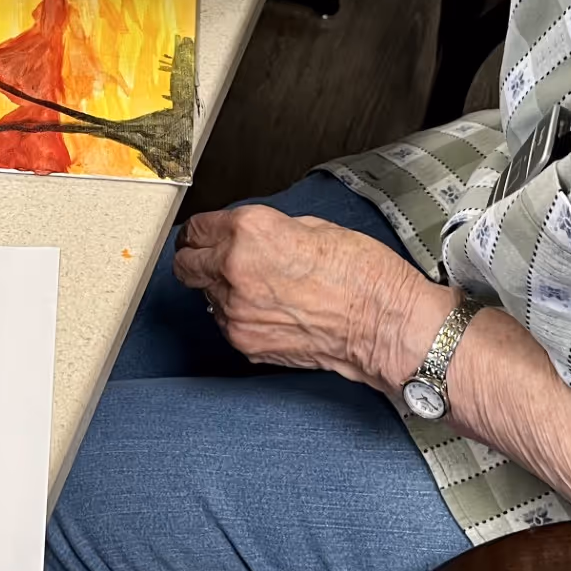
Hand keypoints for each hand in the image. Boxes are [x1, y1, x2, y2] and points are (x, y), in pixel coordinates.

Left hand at [172, 205, 451, 389]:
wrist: (385, 325)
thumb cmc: (363, 275)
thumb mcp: (312, 227)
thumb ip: (266, 230)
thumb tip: (245, 239)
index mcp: (249, 232)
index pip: (196, 228)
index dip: (202, 231)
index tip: (205, 235)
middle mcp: (234, 270)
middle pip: (186, 263)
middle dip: (198, 258)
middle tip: (215, 258)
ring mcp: (235, 311)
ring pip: (204, 295)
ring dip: (221, 288)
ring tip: (259, 287)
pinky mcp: (245, 342)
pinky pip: (225, 322)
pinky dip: (238, 314)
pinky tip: (270, 309)